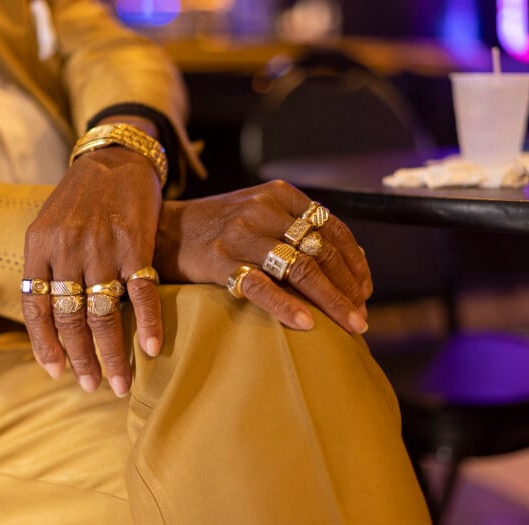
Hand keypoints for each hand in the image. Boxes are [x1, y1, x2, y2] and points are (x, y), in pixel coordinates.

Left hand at [22, 144, 161, 395]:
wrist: (115, 157)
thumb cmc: (80, 196)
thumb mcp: (48, 224)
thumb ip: (45, 266)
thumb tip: (48, 318)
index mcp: (39, 246)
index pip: (35, 308)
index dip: (44, 346)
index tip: (56, 373)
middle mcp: (67, 249)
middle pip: (69, 318)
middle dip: (80, 359)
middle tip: (91, 386)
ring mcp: (103, 247)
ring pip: (103, 313)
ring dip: (112, 353)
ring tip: (119, 381)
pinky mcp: (137, 243)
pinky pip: (141, 292)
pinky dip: (147, 323)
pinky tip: (151, 348)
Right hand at [154, 181, 371, 333]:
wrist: (163, 230)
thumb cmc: (219, 227)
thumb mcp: (260, 211)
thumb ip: (297, 226)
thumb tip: (349, 260)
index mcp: (280, 194)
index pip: (332, 228)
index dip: (355, 263)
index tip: (366, 291)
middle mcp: (264, 209)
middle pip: (322, 251)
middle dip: (349, 288)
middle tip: (361, 316)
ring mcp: (242, 234)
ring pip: (301, 269)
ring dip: (332, 301)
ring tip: (350, 325)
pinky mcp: (220, 260)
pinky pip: (262, 286)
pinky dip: (287, 307)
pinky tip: (307, 325)